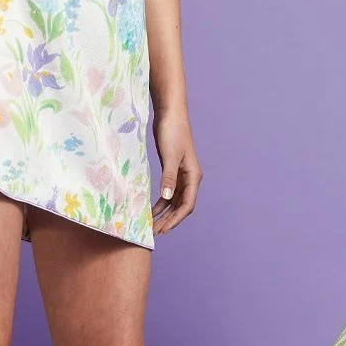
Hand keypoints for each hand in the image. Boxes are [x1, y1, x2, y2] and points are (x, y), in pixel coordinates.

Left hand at [151, 110, 200, 235]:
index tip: (163, 230)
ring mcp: (181, 174)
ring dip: (164, 213)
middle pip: (181, 205)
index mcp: (193, 176)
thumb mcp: (169, 156)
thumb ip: (169, 177)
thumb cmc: (172, 132)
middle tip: (154, 232)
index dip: (176, 219)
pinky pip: (169, 192)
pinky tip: (151, 209)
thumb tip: (167, 198)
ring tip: (151, 224)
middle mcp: (190, 178)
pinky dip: (161, 202)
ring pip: (175, 201)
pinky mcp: (172, 170)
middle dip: (169, 220)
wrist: (170, 114)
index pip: (187, 204)